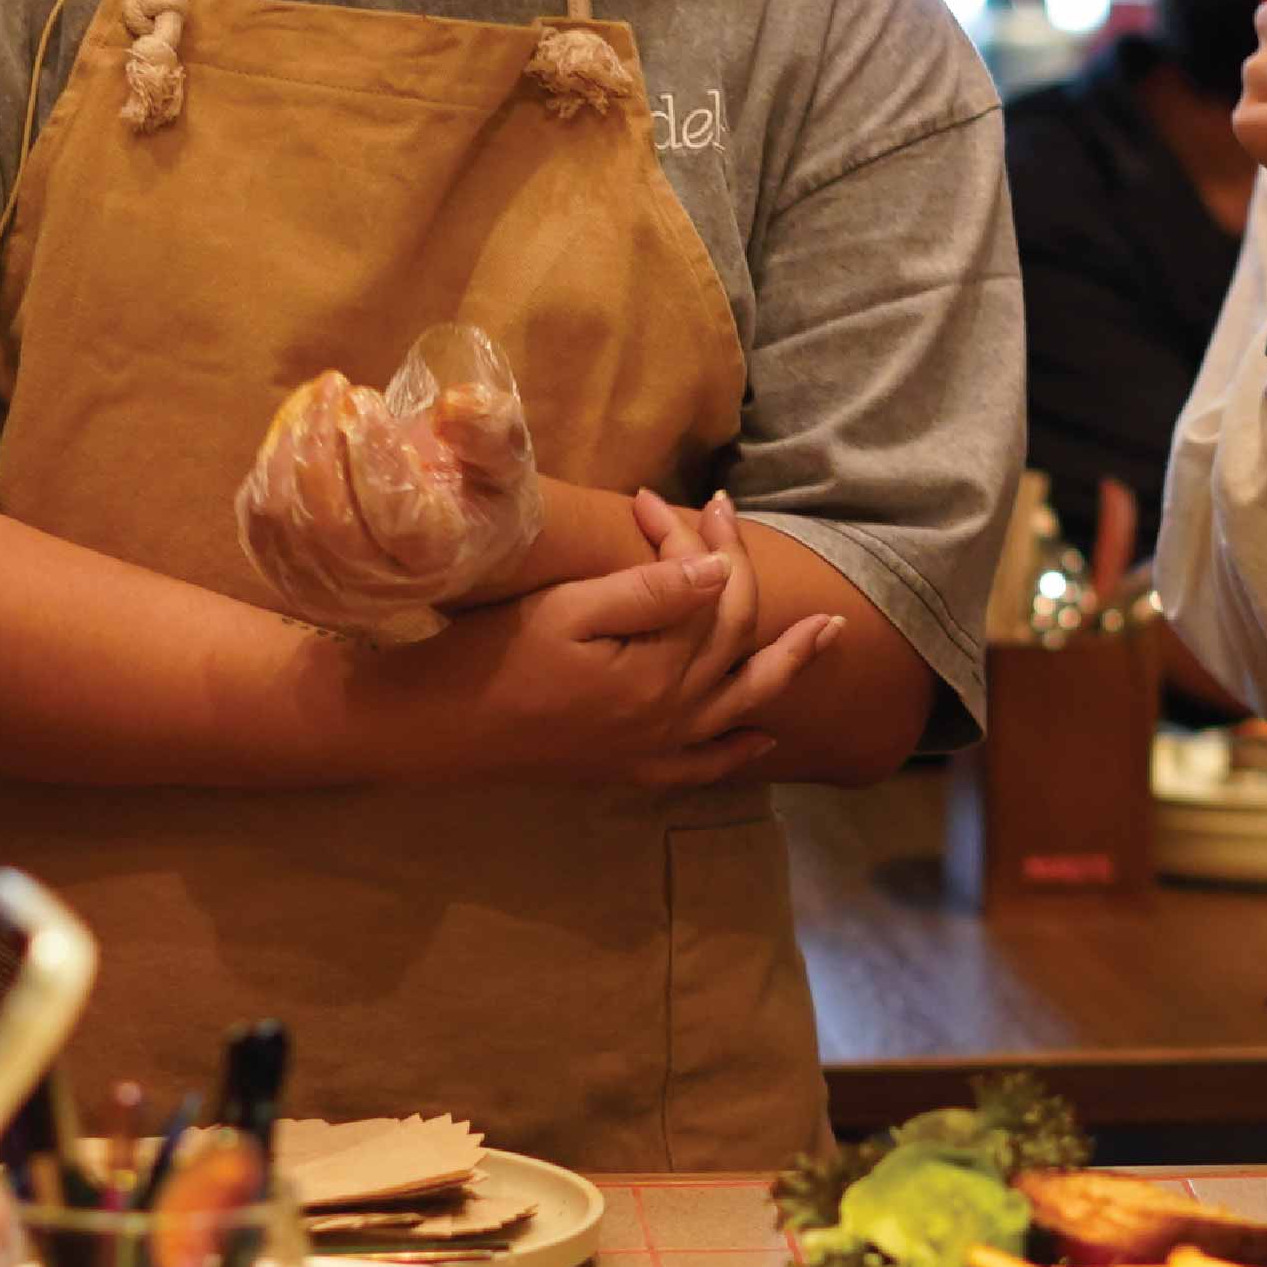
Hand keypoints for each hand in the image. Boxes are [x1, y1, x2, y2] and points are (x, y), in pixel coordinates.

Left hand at [235, 324, 543, 638]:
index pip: (395, 514)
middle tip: (334, 386)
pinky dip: (267, 470)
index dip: (373, 453)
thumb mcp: (504, 456)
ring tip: (316, 401)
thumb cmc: (476, 489)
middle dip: (321, 442)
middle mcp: (383, 588)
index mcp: (440, 556)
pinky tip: (295, 432)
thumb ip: (489, 429)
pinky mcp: (291, 581)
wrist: (452, 546)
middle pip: (328, 521)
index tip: (366, 398)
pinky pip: (257, 525)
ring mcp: (331, 592)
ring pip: (284, 521)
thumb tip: (453, 406)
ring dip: (290, 448)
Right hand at [375, 539, 837, 788]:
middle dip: (736, 572)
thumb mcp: (568, 611)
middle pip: (732, 639)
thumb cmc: (493, 658)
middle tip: (726, 517)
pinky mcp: (629, 769)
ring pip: (741, 703)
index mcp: (659, 673)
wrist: (437, 730)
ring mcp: (654, 749)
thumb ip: (649, 591)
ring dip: (786, 667)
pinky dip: (737, 751)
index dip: (692, 537)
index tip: (656, 497)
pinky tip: (761, 738)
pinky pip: (702, 766)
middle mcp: (672, 717)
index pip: (704, 592)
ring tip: (829, 635)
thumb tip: (717, 569)